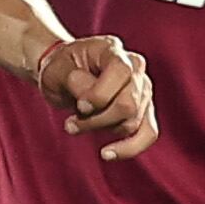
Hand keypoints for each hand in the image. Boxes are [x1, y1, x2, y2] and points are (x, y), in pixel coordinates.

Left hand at [30, 31, 154, 158]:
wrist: (65, 74)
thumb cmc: (60, 69)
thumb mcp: (56, 69)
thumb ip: (72, 80)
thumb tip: (88, 98)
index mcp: (112, 49)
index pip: (121, 72)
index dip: (99, 94)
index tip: (79, 105)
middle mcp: (135, 67)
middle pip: (129, 104)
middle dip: (97, 119)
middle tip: (72, 121)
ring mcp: (142, 89)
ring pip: (132, 122)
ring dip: (99, 129)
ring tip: (74, 125)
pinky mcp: (143, 109)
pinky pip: (148, 133)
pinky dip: (130, 147)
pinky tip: (107, 154)